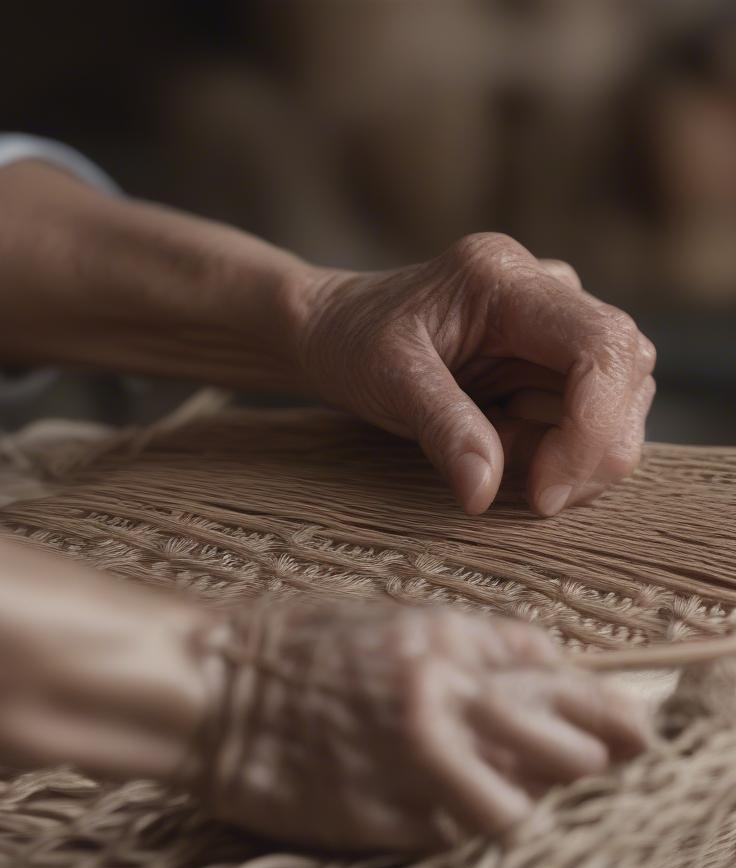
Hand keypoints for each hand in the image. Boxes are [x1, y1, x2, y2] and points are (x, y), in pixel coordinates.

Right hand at [185, 603, 650, 851]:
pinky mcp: (385, 815)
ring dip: (527, 800)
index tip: (623, 724)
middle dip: (587, 755)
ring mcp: (415, 760)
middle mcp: (441, 696)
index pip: (556, 671)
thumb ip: (458, 642)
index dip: (600, 703)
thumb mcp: (380, 616)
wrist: (209, 689)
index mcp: (440, 637)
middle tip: (588, 762)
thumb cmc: (285, 643)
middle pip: (567, 743)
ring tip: (506, 791)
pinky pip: (462, 837)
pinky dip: (469, 828)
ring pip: (527, 803)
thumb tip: (533, 662)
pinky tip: (448, 810)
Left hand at [297, 233, 656, 515]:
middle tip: (532, 496)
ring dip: (568, 453)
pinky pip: (583, 414)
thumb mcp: (387, 382)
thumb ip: (442, 431)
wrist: (334, 330)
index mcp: (504, 280)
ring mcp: (552, 324)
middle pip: (625, 374)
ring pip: (615, 400)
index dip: (595, 427)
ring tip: (493, 452)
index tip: (547, 493)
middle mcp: (544, 290)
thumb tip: (484, 494)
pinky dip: (554, 450)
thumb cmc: (353, 344)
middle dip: (590, 450)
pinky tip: (502, 446)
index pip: (602, 346)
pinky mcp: (549, 358)